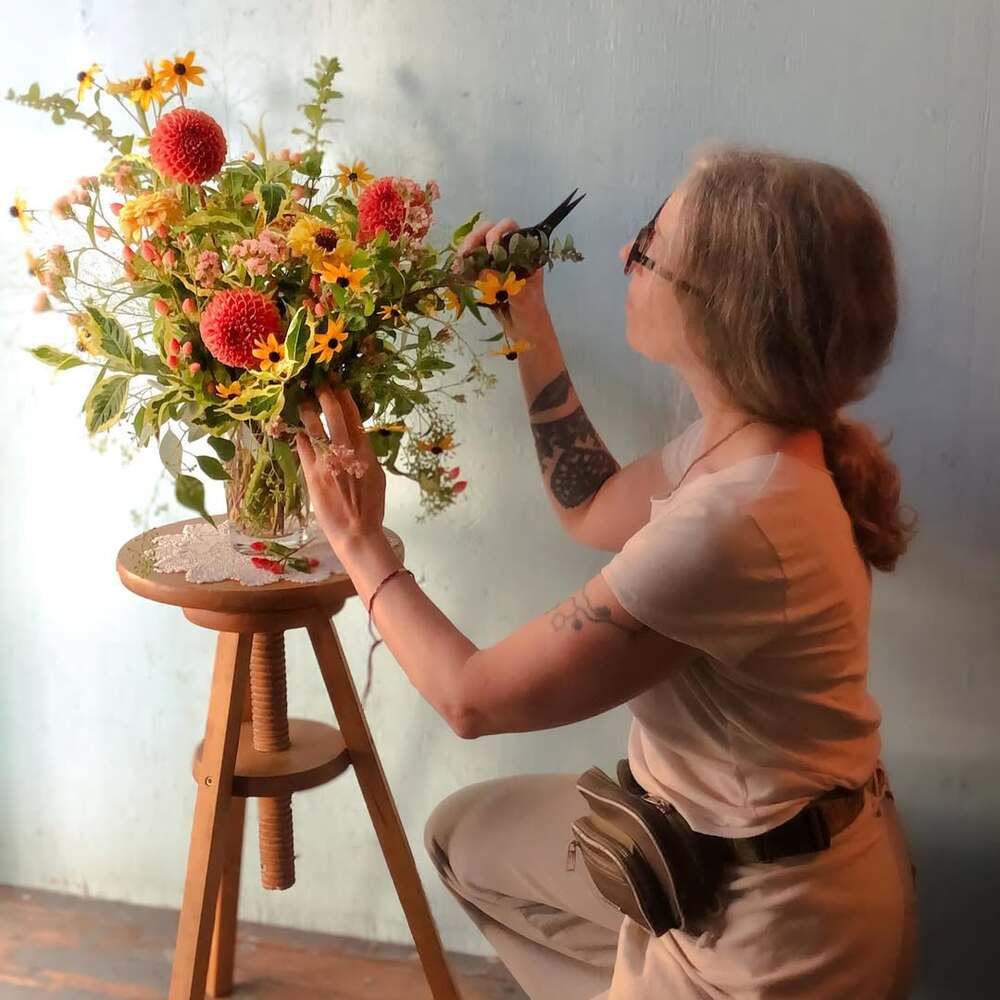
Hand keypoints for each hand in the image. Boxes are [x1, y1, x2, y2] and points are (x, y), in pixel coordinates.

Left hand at [295, 376, 386, 553]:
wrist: (357, 531)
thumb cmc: (371, 507)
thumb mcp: (377, 475)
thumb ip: (365, 454)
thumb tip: (356, 440)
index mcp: (365, 451)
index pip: (354, 416)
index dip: (345, 397)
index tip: (339, 385)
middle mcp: (346, 452)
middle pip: (335, 414)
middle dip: (326, 395)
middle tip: (319, 384)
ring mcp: (327, 462)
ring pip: (314, 427)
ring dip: (307, 410)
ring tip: (302, 400)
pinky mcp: (311, 473)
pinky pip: (303, 447)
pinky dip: (299, 435)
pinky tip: (295, 428)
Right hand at [454, 217, 548, 328]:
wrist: (526, 332)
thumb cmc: (532, 314)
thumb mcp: (523, 298)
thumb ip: (507, 282)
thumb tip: (484, 269)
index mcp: (526, 253)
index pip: (510, 228)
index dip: (497, 233)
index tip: (490, 249)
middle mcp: (510, 253)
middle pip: (488, 232)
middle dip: (474, 240)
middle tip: (463, 255)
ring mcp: (496, 263)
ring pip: (477, 246)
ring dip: (466, 253)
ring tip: (458, 268)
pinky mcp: (485, 275)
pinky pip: (471, 264)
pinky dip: (463, 267)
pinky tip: (458, 275)